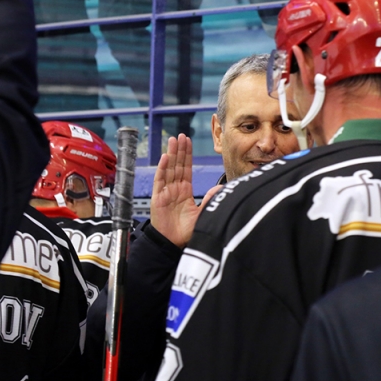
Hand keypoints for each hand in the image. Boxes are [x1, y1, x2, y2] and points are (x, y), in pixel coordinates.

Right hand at [151, 134, 220, 248]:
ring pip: (168, 169)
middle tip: (181, 135)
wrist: (173, 244)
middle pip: (177, 165)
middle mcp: (174, 189)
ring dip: (171, 154)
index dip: (187, 156)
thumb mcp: (202, 213)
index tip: (188, 142)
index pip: (186, 169)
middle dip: (179, 150)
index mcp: (184, 191)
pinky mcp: (158, 198)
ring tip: (173, 140)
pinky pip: (160, 181)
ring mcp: (165, 192)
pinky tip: (165, 157)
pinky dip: (162, 169)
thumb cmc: (185, 232)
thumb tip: (222, 187)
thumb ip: (210, 199)